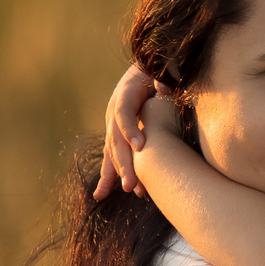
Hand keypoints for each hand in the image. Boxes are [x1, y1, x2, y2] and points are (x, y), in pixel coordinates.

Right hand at [92, 64, 160, 200]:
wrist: (143, 71)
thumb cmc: (155, 72)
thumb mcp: (159, 70)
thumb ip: (162, 77)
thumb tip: (163, 87)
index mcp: (124, 95)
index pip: (124, 114)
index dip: (130, 129)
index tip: (140, 146)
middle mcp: (114, 112)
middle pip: (116, 140)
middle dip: (125, 163)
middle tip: (131, 183)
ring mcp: (112, 126)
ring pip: (112, 152)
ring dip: (118, 173)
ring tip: (128, 190)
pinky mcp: (115, 137)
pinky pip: (110, 159)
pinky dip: (107, 177)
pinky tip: (101, 195)